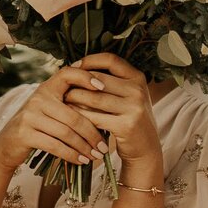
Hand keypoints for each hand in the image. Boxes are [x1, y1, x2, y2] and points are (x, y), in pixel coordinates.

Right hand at [0, 74, 108, 172]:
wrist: (6, 144)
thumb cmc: (36, 127)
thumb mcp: (49, 110)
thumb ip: (69, 105)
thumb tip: (104, 111)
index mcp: (47, 88)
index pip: (67, 74)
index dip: (85, 77)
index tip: (103, 88)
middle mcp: (38, 98)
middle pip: (74, 116)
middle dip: (93, 134)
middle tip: (105, 147)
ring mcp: (30, 116)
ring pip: (66, 133)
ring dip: (84, 147)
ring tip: (96, 156)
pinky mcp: (25, 134)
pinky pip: (55, 145)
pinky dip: (71, 155)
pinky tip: (81, 161)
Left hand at [56, 53, 162, 181]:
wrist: (145, 147)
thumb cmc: (129, 118)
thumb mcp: (127, 96)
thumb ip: (110, 83)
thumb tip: (77, 68)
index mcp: (137, 78)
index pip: (110, 60)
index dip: (90, 60)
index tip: (74, 67)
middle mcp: (137, 90)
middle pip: (98, 79)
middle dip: (77, 82)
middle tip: (62, 87)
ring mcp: (133, 108)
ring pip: (93, 98)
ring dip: (74, 99)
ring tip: (63, 101)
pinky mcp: (126, 126)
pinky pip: (94, 117)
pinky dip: (80, 116)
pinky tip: (71, 117)